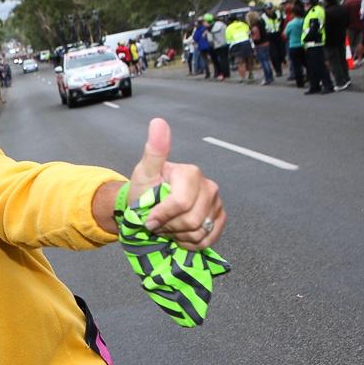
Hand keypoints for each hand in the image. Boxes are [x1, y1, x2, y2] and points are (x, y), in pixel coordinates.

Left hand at [128, 118, 224, 249]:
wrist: (149, 207)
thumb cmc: (145, 189)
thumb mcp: (144, 172)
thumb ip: (154, 150)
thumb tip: (158, 121)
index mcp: (191, 173)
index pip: (181, 204)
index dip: (162, 216)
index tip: (148, 218)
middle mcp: (209, 186)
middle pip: (192, 221)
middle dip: (169, 227)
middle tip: (157, 222)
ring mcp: (216, 203)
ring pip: (200, 232)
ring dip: (178, 235)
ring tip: (168, 226)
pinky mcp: (220, 218)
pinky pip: (209, 238)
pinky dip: (191, 242)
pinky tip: (180, 234)